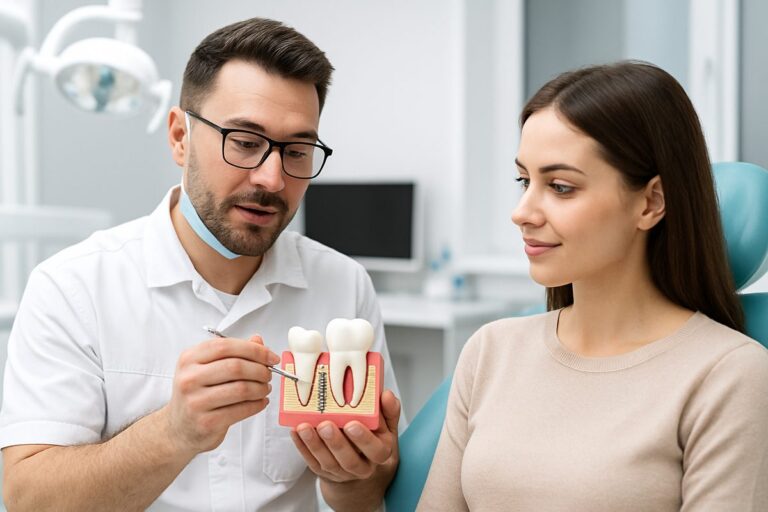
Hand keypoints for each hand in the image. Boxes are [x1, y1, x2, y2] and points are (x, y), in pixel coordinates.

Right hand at [163, 334, 279, 455]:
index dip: (254, 350)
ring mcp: (196, 401)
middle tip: (268, 374)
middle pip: (236, 367)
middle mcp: (189, 378)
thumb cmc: (197, 394)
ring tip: (265, 389)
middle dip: (260, 370)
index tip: (271, 357)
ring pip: (241, 389)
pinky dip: (257, 404)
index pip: (226, 346)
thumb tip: (258, 341)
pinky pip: (241, 410)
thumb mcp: (208, 368)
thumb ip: (233, 353)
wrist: (178, 429)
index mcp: (189, 359)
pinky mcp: (206, 422)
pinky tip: (260, 402)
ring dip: (261, 388)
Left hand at [290, 389, 400, 482]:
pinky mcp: (323, 472)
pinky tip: (296, 431)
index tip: (352, 424)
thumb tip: (387, 394)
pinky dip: (302, 447)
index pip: (376, 451)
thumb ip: (388, 412)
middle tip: (325, 425)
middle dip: (335, 442)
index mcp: (380, 454)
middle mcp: (362, 468)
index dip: (364, 439)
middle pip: (349, 460)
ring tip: (305, 427)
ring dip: (314, 444)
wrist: (362, 471)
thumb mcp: (387, 429)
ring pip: (328, 462)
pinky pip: (312, 462)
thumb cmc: (374, 443)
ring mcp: (341, 472)